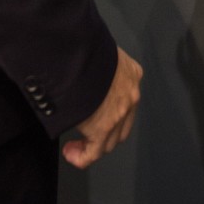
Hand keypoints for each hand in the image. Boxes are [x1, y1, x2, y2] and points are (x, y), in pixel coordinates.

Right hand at [61, 47, 142, 168]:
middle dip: (105, 133)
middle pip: (122, 124)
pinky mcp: (104, 127)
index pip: (126, 99)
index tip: (96, 114)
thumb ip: (100, 66)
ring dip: (93, 146)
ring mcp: (120, 112)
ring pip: (110, 140)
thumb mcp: (100, 52)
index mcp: (132, 74)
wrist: (81, 49)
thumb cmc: (86, 46)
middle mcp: (131, 94)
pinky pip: (94, 151)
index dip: (112, 111)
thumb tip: (86, 72)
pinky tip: (71, 153)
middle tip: (87, 135)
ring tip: (75, 147)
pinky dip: (82, 156)